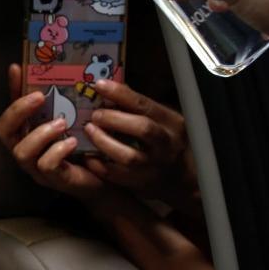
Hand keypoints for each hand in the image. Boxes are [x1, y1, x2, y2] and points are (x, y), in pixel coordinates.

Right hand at [0, 64, 113, 209]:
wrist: (108, 177)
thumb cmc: (87, 145)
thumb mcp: (75, 119)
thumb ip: (65, 101)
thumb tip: (64, 69)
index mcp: (27, 133)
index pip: (10, 107)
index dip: (10, 90)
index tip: (16, 68)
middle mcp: (26, 150)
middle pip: (3, 131)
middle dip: (17, 111)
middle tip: (40, 97)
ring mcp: (37, 168)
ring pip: (21, 152)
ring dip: (40, 134)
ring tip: (61, 123)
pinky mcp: (54, 180)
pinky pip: (46, 165)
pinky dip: (57, 151)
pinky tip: (73, 142)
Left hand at [83, 80, 199, 214]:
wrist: (180, 176)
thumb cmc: (165, 140)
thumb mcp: (162, 119)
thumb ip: (139, 106)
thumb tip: (111, 90)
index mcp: (171, 122)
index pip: (145, 105)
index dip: (121, 94)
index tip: (100, 86)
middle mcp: (166, 144)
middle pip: (142, 128)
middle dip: (114, 119)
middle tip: (95, 115)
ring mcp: (154, 165)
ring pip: (128, 156)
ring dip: (104, 142)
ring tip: (89, 131)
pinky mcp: (141, 183)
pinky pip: (116, 175)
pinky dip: (99, 165)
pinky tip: (88, 156)